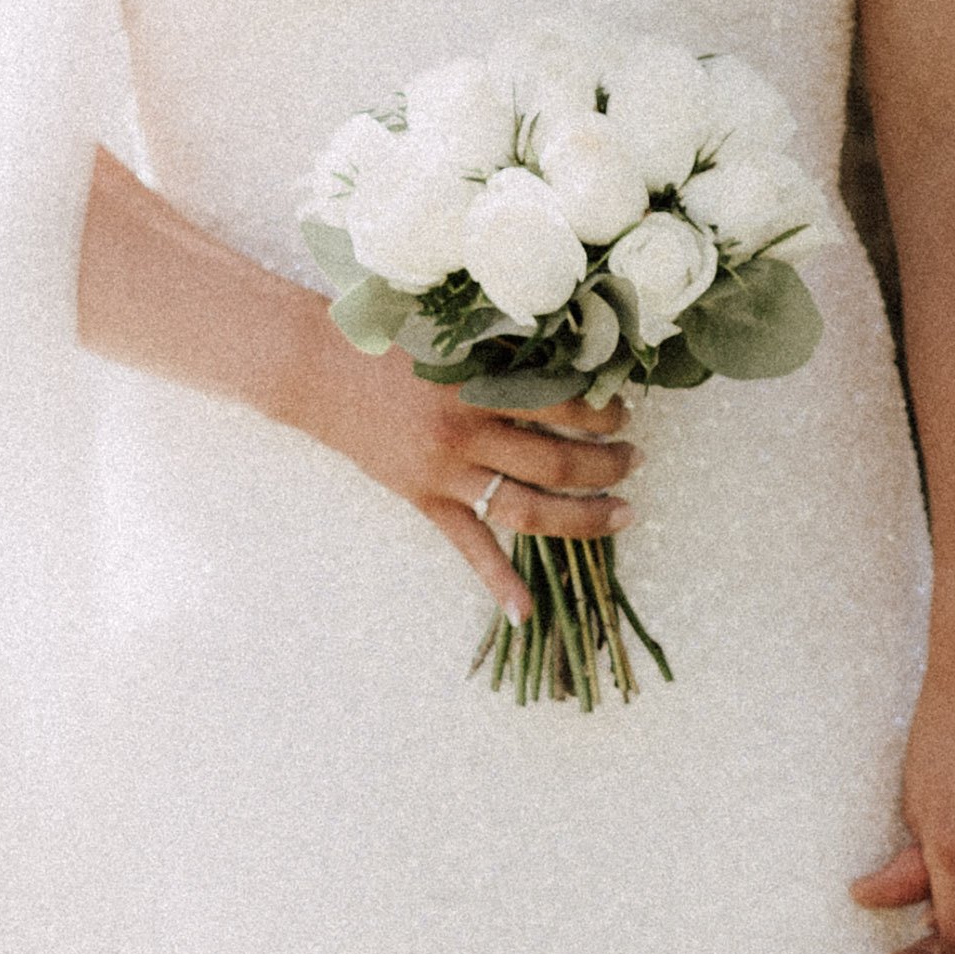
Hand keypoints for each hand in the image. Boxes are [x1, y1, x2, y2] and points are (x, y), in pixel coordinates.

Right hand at [287, 326, 633, 624]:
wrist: (318, 370)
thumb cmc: (389, 344)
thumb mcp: (455, 340)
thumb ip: (509, 354)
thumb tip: (574, 361)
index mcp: (480, 385)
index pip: (565, 406)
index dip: (604, 414)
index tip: (624, 413)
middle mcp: (467, 433)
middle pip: (558, 462)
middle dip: (608, 464)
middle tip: (635, 459)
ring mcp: (446, 473)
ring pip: (529, 509)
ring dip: (585, 516)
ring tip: (622, 511)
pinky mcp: (424, 500)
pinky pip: (469, 548)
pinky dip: (499, 583)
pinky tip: (527, 613)